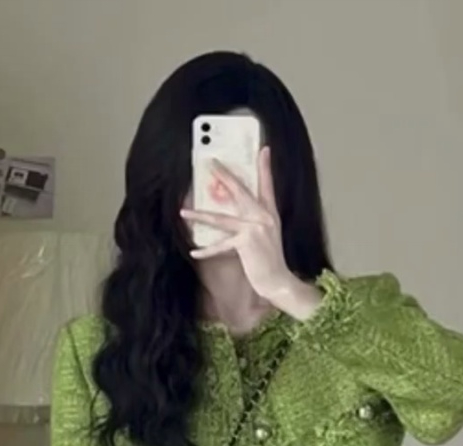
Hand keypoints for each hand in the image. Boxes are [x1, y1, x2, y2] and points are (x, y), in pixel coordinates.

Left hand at [181, 147, 321, 319]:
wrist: (279, 280)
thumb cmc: (270, 260)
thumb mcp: (267, 235)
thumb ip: (253, 221)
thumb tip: (232, 211)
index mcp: (270, 213)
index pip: (268, 184)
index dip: (265, 166)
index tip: (263, 149)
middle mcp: (263, 216)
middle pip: (240, 191)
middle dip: (224, 176)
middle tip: (210, 163)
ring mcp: (255, 228)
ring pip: (222, 218)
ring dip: (200, 215)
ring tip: (184, 211)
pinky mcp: (246, 242)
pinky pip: (221, 245)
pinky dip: (207, 250)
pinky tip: (194, 252)